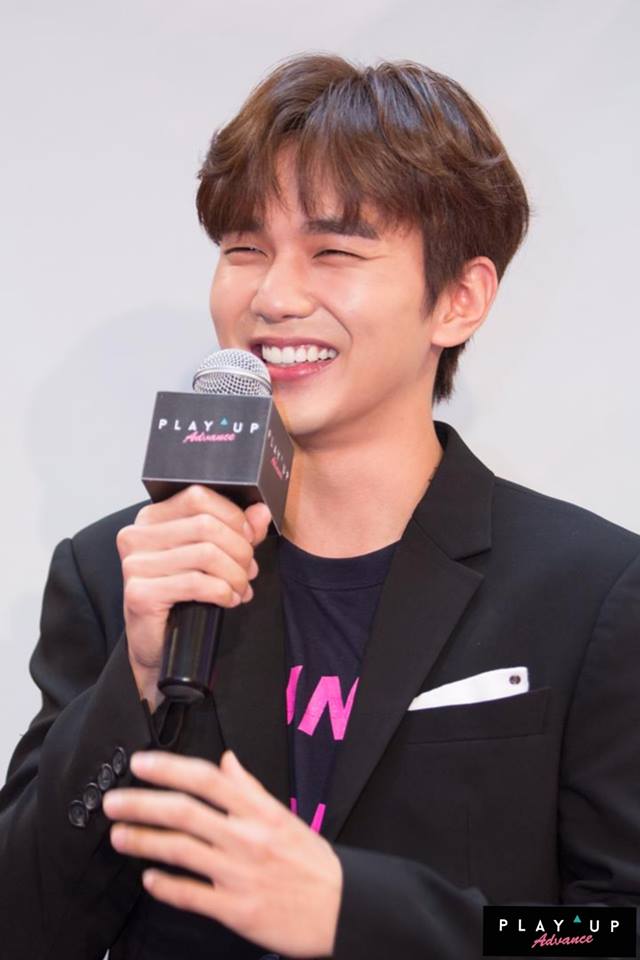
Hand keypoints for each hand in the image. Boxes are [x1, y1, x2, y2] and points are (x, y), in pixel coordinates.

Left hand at [103, 750, 342, 957]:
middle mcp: (247, 838)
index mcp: (260, 812)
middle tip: (113, 802)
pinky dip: (166, 885)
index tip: (141, 763)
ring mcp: (239, 874)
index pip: (207, 779)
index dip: (169, 768)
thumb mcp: (286, 817)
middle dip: (143, 804)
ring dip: (144, 840)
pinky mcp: (236, 909)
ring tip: (119, 836)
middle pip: (185, 812)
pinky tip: (148, 878)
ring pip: (181, 851)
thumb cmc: (313, 863)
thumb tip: (227, 761)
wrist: (342, 908)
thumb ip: (251, 790)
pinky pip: (191, 895)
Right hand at [116, 486, 271, 708]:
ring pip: (206, 553)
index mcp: (152, 518)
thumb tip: (261, 511)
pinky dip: (222, 592)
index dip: (232, 515)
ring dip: (235, 574)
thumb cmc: (182, 595)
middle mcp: (136, 535)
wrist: (158, 643)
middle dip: (239, 549)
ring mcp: (135, 564)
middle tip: (249, 570)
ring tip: (241, 588)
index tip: (249, 537)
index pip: (198, 496)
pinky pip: (196, 583)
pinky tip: (228, 600)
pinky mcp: (139, 593)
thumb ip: (236, 530)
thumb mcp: (212, 556)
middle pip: (206, 525)